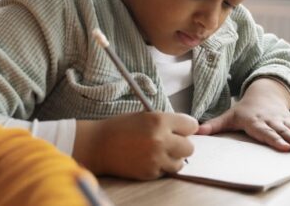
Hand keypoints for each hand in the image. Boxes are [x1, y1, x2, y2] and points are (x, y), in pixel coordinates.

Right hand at [73, 112, 197, 179]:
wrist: (98, 145)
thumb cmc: (120, 127)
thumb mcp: (145, 116)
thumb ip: (167, 122)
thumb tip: (188, 130)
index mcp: (159, 120)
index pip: (191, 125)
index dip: (186, 128)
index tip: (182, 130)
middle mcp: (160, 139)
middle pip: (189, 147)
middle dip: (182, 145)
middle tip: (170, 143)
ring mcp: (156, 158)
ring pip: (180, 163)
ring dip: (173, 158)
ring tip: (159, 152)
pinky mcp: (150, 172)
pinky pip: (165, 171)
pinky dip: (160, 167)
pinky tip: (148, 159)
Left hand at [196, 78, 289, 153]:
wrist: (264, 93)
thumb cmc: (245, 109)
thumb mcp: (229, 115)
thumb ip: (215, 125)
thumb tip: (197, 132)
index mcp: (255, 120)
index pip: (264, 131)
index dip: (273, 139)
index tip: (281, 147)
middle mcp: (270, 120)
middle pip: (280, 132)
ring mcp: (281, 120)